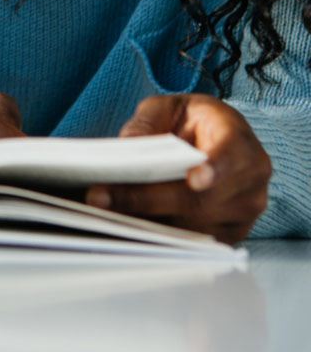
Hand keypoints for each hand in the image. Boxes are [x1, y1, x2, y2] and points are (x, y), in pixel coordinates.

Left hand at [85, 94, 270, 243]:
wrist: (216, 140)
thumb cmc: (192, 121)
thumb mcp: (168, 106)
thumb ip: (147, 121)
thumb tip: (126, 145)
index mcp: (241, 143)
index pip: (231, 157)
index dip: (214, 169)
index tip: (194, 179)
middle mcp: (250, 183)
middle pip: (199, 200)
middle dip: (147, 199)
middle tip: (101, 197)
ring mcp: (243, 214)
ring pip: (192, 227)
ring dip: (146, 223)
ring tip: (103, 212)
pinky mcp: (230, 235)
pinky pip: (192, 244)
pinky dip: (157, 237)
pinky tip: (123, 227)